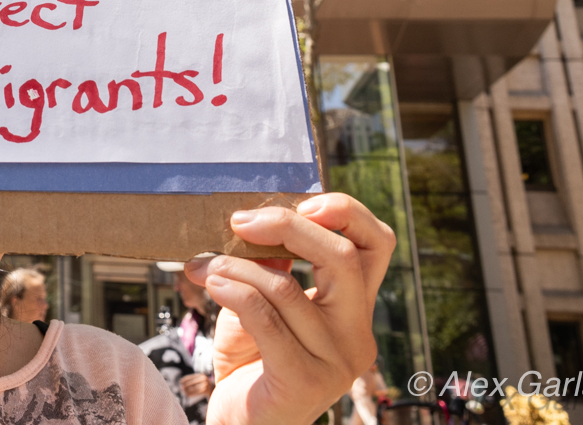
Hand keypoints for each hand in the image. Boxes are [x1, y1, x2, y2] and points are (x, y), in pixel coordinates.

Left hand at [181, 373, 214, 398]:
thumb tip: (182, 381)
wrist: (216, 390)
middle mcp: (204, 378)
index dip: (185, 379)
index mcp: (201, 375)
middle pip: (192, 382)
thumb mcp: (201, 380)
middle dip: (186, 385)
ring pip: (194, 388)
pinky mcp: (206, 390)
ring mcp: (206, 384)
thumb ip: (194, 380)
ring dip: (188, 390)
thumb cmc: (206, 385)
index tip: (180, 381)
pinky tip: (188, 395)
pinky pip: (197, 392)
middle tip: (181, 387)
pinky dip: (192, 394)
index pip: (192, 376)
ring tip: (184, 392)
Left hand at [186, 194, 393, 424]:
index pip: (376, 245)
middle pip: (342, 257)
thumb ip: (273, 267)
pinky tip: (211, 283)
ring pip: (287, 287)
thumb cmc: (252, 363)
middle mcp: (356, 335)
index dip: (346, 213)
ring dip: (236, 266)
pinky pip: (265, 317)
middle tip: (241, 221)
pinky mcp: (304, 381)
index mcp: (354, 309)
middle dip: (288, 226)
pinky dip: (232, 291)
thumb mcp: (265, 305)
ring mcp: (335, 361)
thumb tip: (257, 219)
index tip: (302, 201)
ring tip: (206, 265)